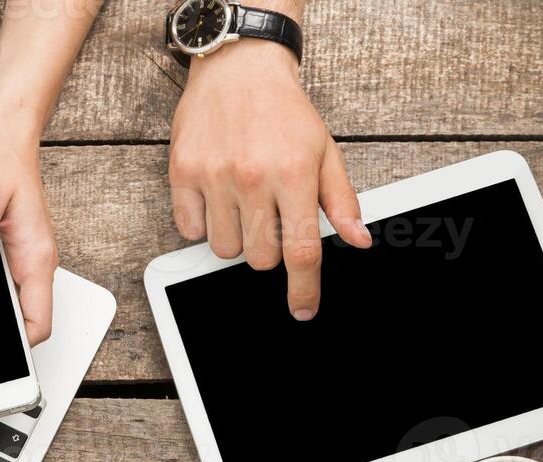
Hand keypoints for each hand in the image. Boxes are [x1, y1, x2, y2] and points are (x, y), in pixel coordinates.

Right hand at [168, 41, 371, 319]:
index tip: (303, 309)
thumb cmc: (284, 113)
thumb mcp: (325, 152)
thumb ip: (342, 201)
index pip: (300, 251)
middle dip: (267, 250)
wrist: (240, 69)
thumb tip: (358, 240)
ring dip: (236, 238)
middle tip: (268, 218)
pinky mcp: (184, 173)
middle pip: (259, 258)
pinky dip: (203, 224)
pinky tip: (216, 197)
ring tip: (242, 204)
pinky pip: (191, 230)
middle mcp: (253, 177)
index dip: (304, 288)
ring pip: (224, 249)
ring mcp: (215, 176)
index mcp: (293, 174)